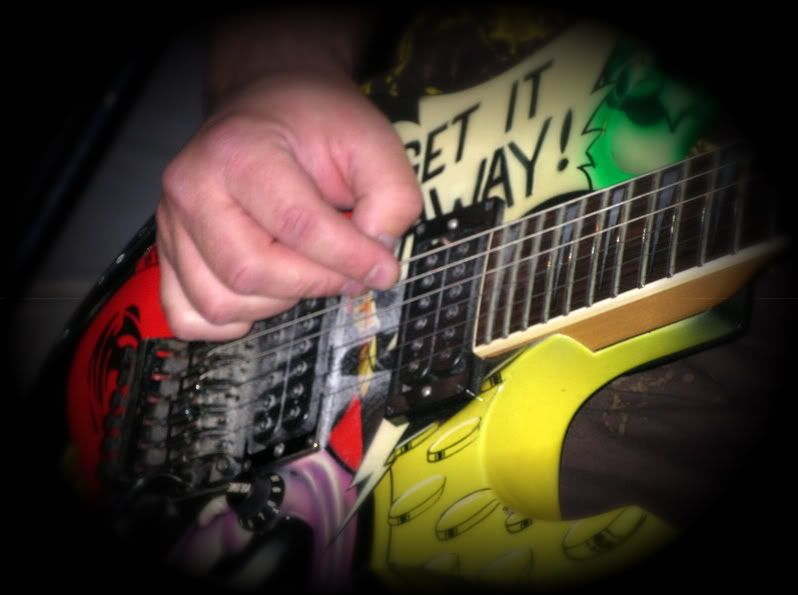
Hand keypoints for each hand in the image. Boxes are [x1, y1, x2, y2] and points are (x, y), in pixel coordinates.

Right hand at [156, 72, 421, 340]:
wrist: (265, 105)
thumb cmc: (315, 123)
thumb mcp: (371, 139)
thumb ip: (390, 195)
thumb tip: (378, 257)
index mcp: (239, 149)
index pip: (296, 225)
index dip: (347, 258)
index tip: (383, 269)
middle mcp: (192, 187)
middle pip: (251, 271)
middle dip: (314, 283)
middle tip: (348, 274)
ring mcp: (172, 223)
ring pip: (220, 302)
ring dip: (277, 303)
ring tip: (307, 271)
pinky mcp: (167, 254)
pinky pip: (187, 315)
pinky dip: (229, 320)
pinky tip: (264, 295)